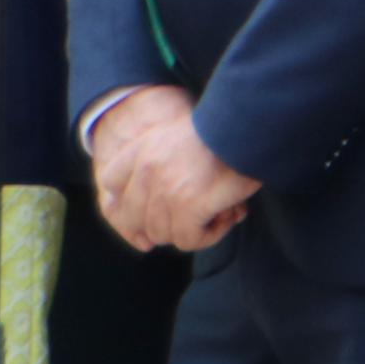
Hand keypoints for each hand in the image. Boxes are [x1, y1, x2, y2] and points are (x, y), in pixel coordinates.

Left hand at [92, 88, 259, 251]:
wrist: (252, 123)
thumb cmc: (227, 130)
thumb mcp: (182, 134)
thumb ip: (160, 163)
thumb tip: (151, 214)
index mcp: (142, 149)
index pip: (112, 183)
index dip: (127, 200)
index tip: (155, 203)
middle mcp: (146, 171)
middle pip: (135, 220)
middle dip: (165, 222)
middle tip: (197, 213)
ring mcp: (165, 191)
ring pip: (162, 234)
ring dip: (192, 228)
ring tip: (221, 210)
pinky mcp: (188, 207)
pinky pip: (190, 240)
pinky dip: (211, 234)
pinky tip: (229, 216)